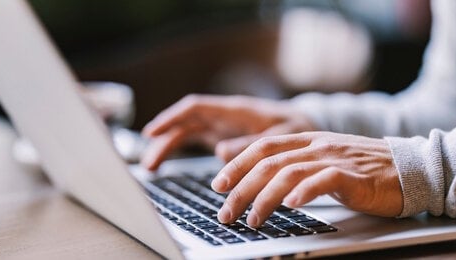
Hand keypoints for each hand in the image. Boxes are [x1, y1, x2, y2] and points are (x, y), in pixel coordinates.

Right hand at [142, 94, 315, 169]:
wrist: (307, 127)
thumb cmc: (296, 128)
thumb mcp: (281, 136)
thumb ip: (251, 144)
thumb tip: (220, 152)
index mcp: (236, 110)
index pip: (196, 107)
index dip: (172, 117)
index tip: (152, 131)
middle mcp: (224, 116)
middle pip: (185, 122)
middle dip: (164, 138)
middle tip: (148, 162)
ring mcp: (221, 126)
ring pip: (186, 132)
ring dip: (167, 146)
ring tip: (151, 168)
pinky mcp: (223, 138)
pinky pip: (195, 141)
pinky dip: (179, 150)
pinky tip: (166, 164)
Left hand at [211, 131, 402, 226]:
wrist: (409, 167)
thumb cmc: (365, 170)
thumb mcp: (325, 160)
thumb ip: (297, 165)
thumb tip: (264, 183)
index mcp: (307, 139)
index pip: (262, 147)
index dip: (236, 164)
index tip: (218, 184)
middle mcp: (317, 145)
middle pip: (268, 162)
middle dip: (241, 188)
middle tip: (226, 212)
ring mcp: (334, 157)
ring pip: (288, 173)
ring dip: (264, 198)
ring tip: (252, 219)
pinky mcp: (353, 174)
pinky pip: (323, 180)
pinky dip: (304, 192)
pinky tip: (291, 206)